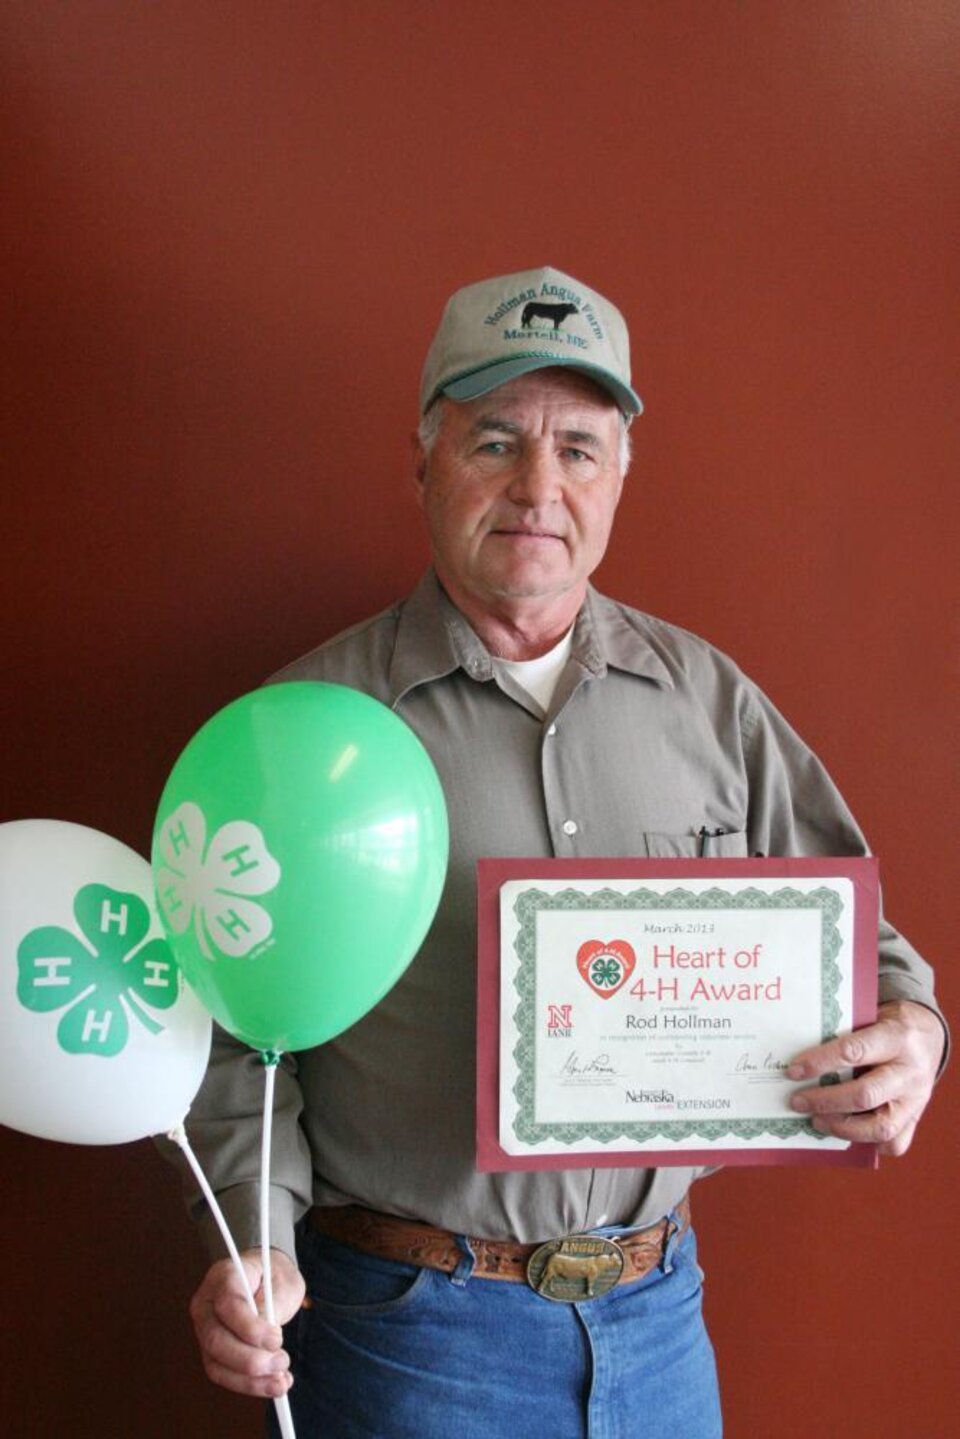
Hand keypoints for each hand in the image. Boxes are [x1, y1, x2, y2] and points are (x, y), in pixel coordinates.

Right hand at [189, 1248, 305, 1398]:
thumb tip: (264, 1344)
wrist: (269, 1279)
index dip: (251, 1328)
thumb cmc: (275, 1277)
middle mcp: (206, 1304)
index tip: (277, 1339)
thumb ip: (270, 1309)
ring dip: (250, 1380)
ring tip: (281, 1381)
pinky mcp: (211, 1351)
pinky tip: (272, 1384)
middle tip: (282, 1362)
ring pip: (216, 1364)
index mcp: (223, 1277)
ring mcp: (204, 1329)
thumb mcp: (281, 1284)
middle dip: (250, 1360)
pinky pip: (223, 1374)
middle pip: (216, 1340)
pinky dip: (248, 1385)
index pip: (228, 1305)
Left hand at [787, 1000, 944, 1155]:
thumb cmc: (886, 1026)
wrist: (927, 1036)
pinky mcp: (917, 1119)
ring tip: (815, 1121)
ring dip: (842, 1128)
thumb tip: (800, 1059)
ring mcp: (917, 1100)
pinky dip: (868, 1144)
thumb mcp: (869, 1018)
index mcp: (897, 1038)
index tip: (792, 1071)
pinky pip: (895, 1143)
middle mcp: (910, 1072)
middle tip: (797, 1102)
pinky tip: (846, 1134)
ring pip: (880, 1127)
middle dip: (824, 1101)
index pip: (853, 1051)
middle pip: (864, 1095)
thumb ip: (843, 1035)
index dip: (819, 1063)